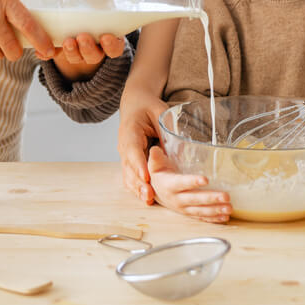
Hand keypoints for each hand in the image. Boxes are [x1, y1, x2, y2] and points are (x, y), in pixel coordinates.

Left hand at [50, 0, 130, 77]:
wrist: (69, 11)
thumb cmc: (89, 1)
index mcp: (108, 34)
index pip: (115, 47)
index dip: (112, 45)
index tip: (108, 36)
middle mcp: (93, 46)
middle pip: (94, 56)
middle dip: (88, 49)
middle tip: (82, 37)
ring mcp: (75, 51)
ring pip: (75, 58)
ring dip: (71, 52)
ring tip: (66, 41)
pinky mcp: (56, 50)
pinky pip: (51, 57)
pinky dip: (47, 54)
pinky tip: (41, 51)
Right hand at [118, 89, 165, 203]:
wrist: (134, 104)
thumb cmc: (147, 106)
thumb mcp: (159, 111)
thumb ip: (167, 128)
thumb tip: (181, 146)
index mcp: (130, 130)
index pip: (133, 149)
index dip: (139, 164)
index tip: (147, 176)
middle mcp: (124, 144)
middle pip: (129, 166)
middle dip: (139, 182)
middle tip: (149, 195)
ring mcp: (124, 154)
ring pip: (128, 174)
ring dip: (137, 188)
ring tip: (148, 200)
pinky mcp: (129, 160)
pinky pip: (130, 175)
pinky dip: (136, 187)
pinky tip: (145, 198)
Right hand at [148, 145, 231, 223]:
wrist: (154, 193)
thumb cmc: (159, 175)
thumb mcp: (154, 165)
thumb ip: (155, 157)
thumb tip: (155, 149)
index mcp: (169, 185)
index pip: (182, 183)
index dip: (193, 181)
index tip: (205, 179)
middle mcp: (177, 199)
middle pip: (195, 199)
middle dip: (211, 198)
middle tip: (226, 196)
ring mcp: (183, 208)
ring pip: (200, 210)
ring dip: (215, 210)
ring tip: (229, 207)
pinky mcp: (189, 213)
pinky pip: (201, 217)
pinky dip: (213, 219)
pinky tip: (225, 217)